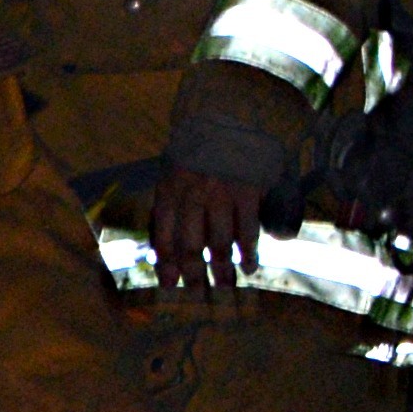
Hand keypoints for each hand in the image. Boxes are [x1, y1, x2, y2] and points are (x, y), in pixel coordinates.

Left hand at [147, 159, 261, 297]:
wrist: (231, 116)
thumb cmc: (198, 152)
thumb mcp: (172, 172)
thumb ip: (169, 206)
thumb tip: (164, 248)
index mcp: (168, 192)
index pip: (163, 238)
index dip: (166, 266)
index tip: (170, 286)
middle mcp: (192, 196)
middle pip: (190, 247)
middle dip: (193, 276)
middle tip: (198, 296)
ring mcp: (221, 194)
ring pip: (219, 243)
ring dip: (223, 270)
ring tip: (226, 287)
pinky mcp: (249, 190)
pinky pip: (247, 229)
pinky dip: (248, 252)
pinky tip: (249, 266)